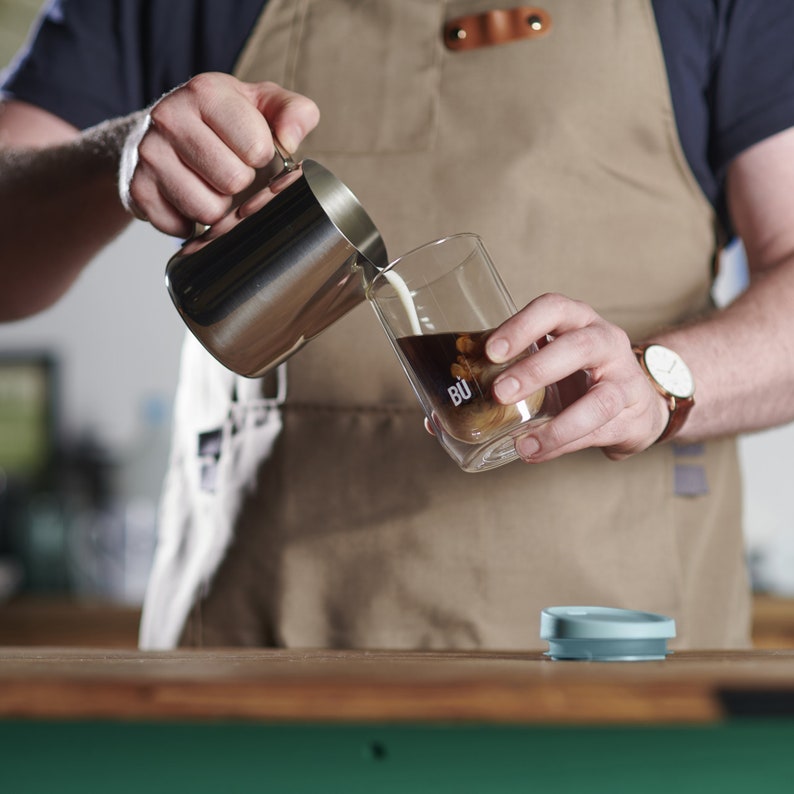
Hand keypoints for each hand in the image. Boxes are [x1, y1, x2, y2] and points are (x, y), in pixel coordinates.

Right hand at [119, 73, 319, 236]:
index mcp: (206, 92)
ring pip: (209, 210)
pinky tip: (188, 198)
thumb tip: (291, 140)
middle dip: (240, 184)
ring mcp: (149, 154)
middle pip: (233, 181)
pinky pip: (181, 227)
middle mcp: (170, 117)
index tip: (251, 149)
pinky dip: (191, 222)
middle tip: (229, 169)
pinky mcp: (138, 189)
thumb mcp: (263, 105)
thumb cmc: (223, 121)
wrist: (163, 131)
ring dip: (219, 207)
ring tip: (210, 184)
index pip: (257, 148)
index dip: (262, 157)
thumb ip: (294, 113)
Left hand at [484, 293, 669, 461]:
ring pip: (600, 399)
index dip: (522, 326)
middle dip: (535, 370)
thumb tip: (441, 413)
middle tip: (499, 393)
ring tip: (522, 444)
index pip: (553, 309)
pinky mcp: (631, 414)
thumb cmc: (577, 377)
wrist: (635, 404)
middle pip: (578, 346)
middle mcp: (605, 341)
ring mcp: (624, 378)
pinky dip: (564, 444)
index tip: (491, 351)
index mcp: (577, 320)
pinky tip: (536, 452)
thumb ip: (502, 376)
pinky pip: (599, 431)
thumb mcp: (544, 363)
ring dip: (558, 425)